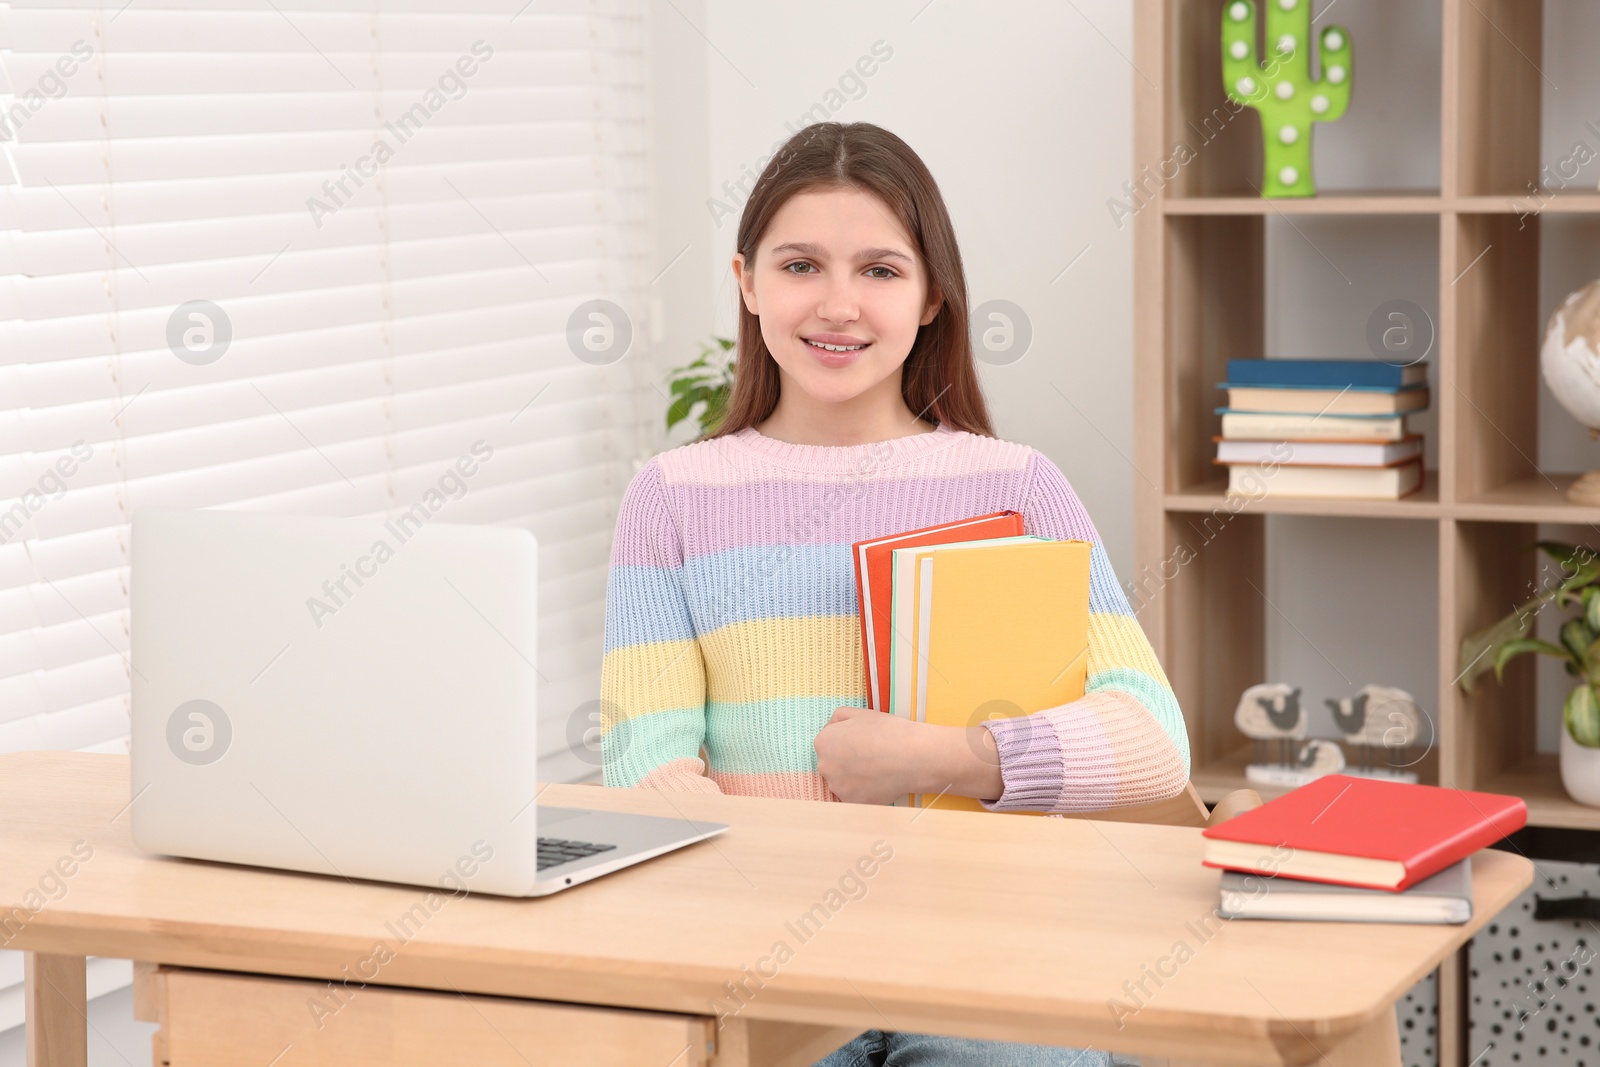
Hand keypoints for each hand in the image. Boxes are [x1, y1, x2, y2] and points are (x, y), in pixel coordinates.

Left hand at [813, 706, 1004, 805]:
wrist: (912, 757)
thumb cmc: (887, 732)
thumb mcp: (860, 713)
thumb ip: (838, 718)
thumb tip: (832, 727)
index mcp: (823, 742)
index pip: (828, 741)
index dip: (846, 740)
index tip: (862, 741)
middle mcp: (825, 766)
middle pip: (833, 763)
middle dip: (847, 760)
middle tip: (870, 756)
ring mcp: (838, 787)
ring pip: (843, 781)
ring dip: (854, 776)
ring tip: (876, 768)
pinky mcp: (852, 802)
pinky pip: (855, 795)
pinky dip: (864, 790)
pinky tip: (879, 780)